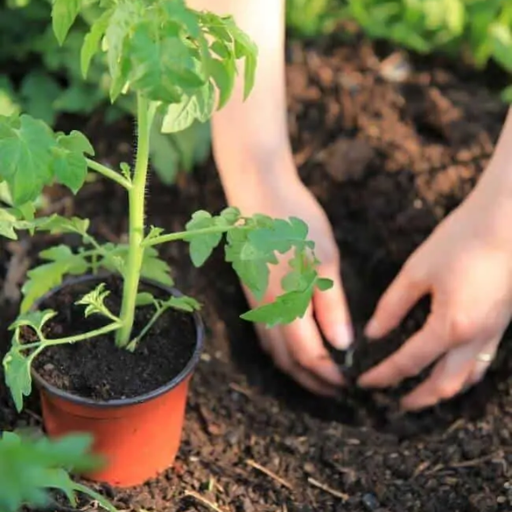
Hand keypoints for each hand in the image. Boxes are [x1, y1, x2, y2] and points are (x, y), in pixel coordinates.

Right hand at [223, 162, 351, 395]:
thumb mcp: (323, 259)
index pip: (308, 355)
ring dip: (296, 368)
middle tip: (335, 390)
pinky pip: (266, 334)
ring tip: (318, 374)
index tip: (347, 383)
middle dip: (311, 380)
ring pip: (274, 350)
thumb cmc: (294, 222)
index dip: (328, 374)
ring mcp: (256, 302)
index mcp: (286, 303)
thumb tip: (343, 345)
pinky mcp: (253, 293)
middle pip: (287, 360)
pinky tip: (296, 346)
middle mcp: (266, 310)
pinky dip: (283, 350)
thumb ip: (331, 305)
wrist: (257, 193)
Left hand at [359, 184, 511, 409]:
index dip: (383, 376)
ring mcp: (493, 333)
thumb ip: (392, 306)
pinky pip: (481, 363)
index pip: (408, 363)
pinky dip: (461, 375)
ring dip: (441, 391)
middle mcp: (475, 338)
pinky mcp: (500, 323)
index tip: (364, 382)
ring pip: (467, 379)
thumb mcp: (416, 272)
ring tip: (420, 393)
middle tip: (393, 401)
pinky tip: (449, 367)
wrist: (507, 221)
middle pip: (444, 385)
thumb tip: (374, 333)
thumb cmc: (460, 240)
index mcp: (450, 326)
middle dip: (417, 398)